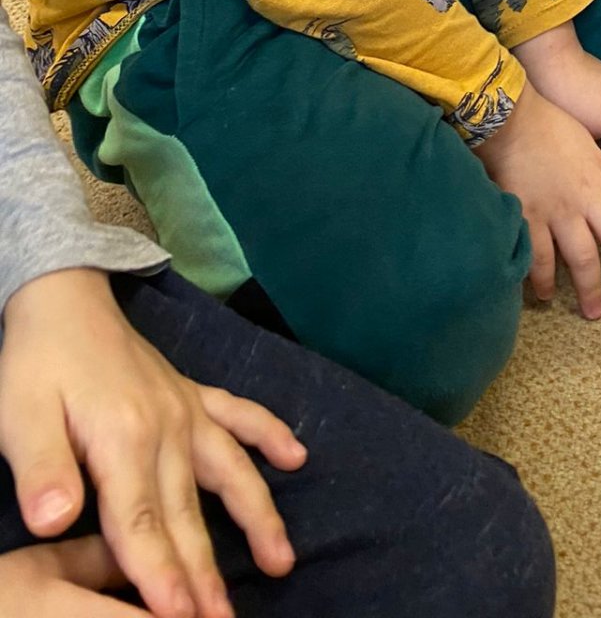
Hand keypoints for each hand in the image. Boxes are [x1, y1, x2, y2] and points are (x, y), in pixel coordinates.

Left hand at [0, 268, 304, 617]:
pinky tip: (297, 458)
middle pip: (188, 514)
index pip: (142, 523)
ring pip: (229, 472)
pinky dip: (270, 434)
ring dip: (256, 517)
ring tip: (283, 561)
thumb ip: (42, 470)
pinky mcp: (193, 395)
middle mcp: (168, 427)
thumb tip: (57, 521)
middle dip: (207, 573)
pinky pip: (241, 416)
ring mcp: (187, 410)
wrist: (65, 299)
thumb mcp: (20, 416)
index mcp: (123, 439)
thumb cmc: (37, 364)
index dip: (160, 575)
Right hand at [480, 85, 600, 318]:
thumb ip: (600, 170)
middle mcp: (588, 196)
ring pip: (583, 257)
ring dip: (590, 287)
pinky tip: (545, 295)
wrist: (512, 119)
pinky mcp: (530, 218)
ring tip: (596, 311)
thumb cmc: (549, 123)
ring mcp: (559, 210)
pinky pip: (540, 257)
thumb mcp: (587, 143)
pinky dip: (543, 279)